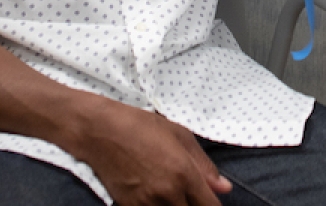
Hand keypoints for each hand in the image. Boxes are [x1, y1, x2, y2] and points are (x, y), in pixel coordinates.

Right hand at [73, 100, 230, 205]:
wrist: (101, 132)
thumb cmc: (141, 127)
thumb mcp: (180, 136)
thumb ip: (204, 166)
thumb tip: (224, 188)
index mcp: (184, 173)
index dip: (213, 205)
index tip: (211, 201)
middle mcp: (167, 193)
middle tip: (192, 197)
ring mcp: (147, 204)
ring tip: (174, 196)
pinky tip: (158, 199)